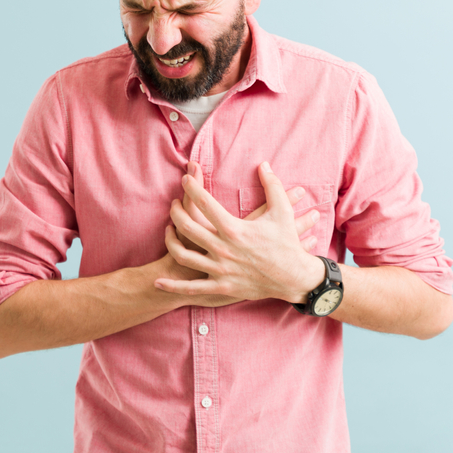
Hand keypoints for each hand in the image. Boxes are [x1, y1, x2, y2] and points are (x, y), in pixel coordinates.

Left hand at [156, 161, 323, 302]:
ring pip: (183, 255)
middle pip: (187, 226)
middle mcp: (223, 248)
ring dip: (170, 241)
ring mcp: (220, 269)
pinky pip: (191, 288)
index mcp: (234, 229)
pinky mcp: (221, 286)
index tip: (184, 178)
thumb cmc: (287, 243)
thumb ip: (272, 185)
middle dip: (175, 211)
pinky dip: (172, 286)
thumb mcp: (283, 211)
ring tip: (168, 229)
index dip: (191, 187)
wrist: (295, 278)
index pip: (204, 203)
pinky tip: (157, 282)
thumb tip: (264, 164)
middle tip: (173, 202)